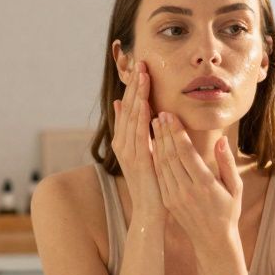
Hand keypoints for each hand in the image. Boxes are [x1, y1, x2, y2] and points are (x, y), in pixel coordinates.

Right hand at [111, 61, 164, 222]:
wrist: (148, 211)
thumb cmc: (152, 184)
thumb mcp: (145, 155)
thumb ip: (138, 133)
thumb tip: (126, 107)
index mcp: (124, 141)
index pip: (128, 108)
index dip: (133, 87)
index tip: (140, 67)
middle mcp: (122, 144)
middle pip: (128, 108)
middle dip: (134, 85)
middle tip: (140, 62)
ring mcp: (128, 152)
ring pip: (132, 117)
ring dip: (137, 95)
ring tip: (142, 75)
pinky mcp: (137, 160)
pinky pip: (139, 134)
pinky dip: (141, 117)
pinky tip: (145, 103)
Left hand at [151, 112, 242, 250]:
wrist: (213, 240)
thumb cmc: (228, 210)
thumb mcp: (235, 187)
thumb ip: (227, 163)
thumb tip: (221, 139)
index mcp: (205, 185)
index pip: (187, 153)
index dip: (176, 133)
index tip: (170, 115)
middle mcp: (187, 190)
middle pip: (171, 156)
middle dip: (164, 132)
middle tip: (159, 112)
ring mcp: (175, 196)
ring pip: (162, 164)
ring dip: (157, 142)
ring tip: (154, 123)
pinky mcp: (167, 201)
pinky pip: (159, 175)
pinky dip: (154, 158)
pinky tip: (153, 144)